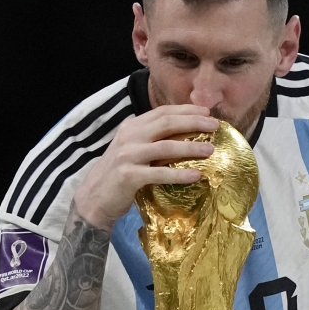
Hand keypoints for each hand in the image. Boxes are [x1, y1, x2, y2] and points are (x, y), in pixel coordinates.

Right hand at [74, 104, 217, 228]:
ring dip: (191, 147)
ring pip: (165, 147)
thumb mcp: (133, 150)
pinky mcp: (128, 176)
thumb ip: (152, 140)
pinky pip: (159, 173)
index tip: (206, 113)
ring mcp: (128, 156)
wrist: (93, 198)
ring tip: (210, 150)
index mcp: (132, 127)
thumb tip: (186, 134)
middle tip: (215, 126)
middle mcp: (129, 137)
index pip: (162, 112)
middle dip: (193, 122)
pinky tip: (196, 176)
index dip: (186, 110)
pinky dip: (179, 174)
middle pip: (166, 124)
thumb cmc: (119, 174)